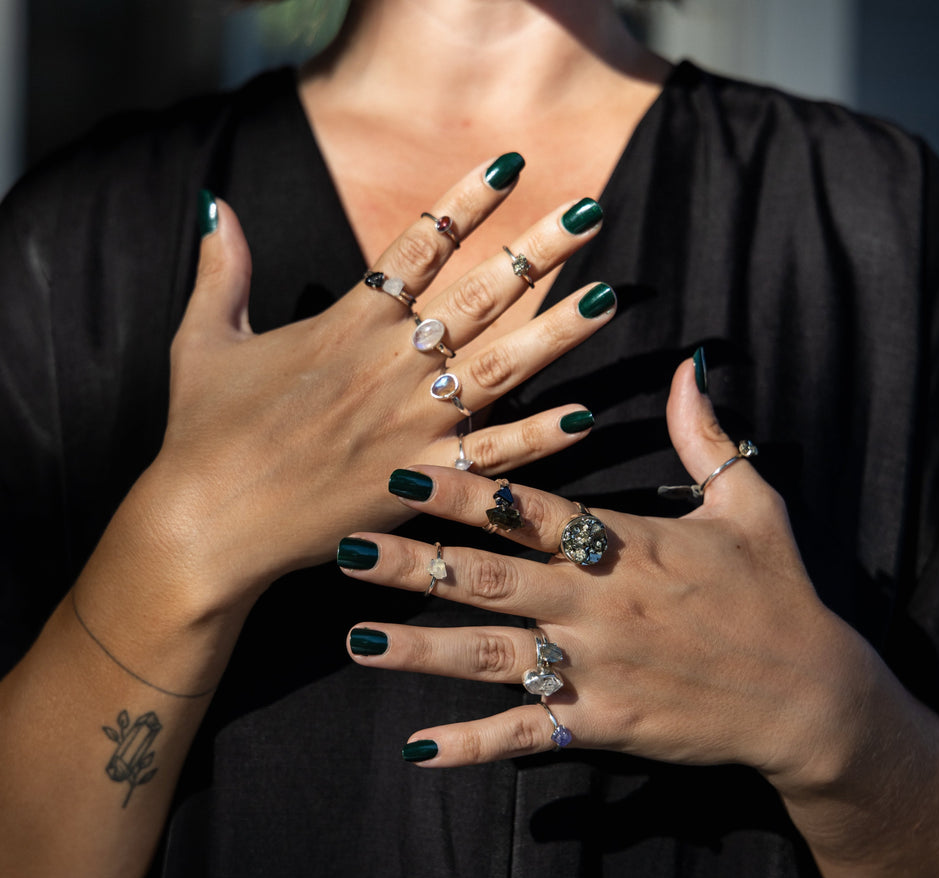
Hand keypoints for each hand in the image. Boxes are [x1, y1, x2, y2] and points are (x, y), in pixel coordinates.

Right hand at [142, 157, 613, 605]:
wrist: (208, 524)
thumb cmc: (204, 433)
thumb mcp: (203, 338)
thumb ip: (221, 269)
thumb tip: (213, 202)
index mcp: (345, 324)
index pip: (418, 245)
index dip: (466, 201)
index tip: (511, 164)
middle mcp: (388, 365)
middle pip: (477, 295)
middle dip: (537, 250)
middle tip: (590, 210)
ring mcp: (410, 424)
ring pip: (499, 367)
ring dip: (556, 332)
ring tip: (607, 299)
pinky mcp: (419, 481)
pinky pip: (492, 456)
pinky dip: (537, 438)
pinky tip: (582, 417)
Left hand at [339, 356, 888, 786]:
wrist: (813, 699)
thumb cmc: (779, 593)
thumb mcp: (751, 503)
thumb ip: (706, 435)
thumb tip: (691, 363)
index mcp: (625, 545)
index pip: (528, 512)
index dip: (463, 491)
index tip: (401, 474)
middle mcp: (597, 606)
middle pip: (490, 581)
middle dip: (414, 564)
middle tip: (345, 548)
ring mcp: (596, 670)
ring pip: (492, 657)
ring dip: (420, 649)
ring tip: (355, 637)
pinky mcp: (604, 725)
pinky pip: (528, 735)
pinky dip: (473, 744)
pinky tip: (419, 750)